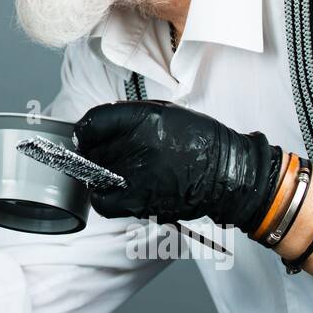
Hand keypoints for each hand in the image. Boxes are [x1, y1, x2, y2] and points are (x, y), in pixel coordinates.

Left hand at [73, 100, 282, 232]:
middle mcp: (137, 144)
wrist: (227, 174)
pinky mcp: (140, 201)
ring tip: (109, 172)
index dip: (85, 130)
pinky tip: (114, 191)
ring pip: (93, 175)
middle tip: (100, 154)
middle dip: (91, 152)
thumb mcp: (165, 111)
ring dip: (96, 174)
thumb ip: (130, 117)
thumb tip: (98, 128)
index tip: (87, 134)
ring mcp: (137, 175)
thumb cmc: (199, 141)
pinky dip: (103, 197)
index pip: (92, 122)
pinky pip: (103, 202)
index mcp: (144, 117)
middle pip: (90, 150)